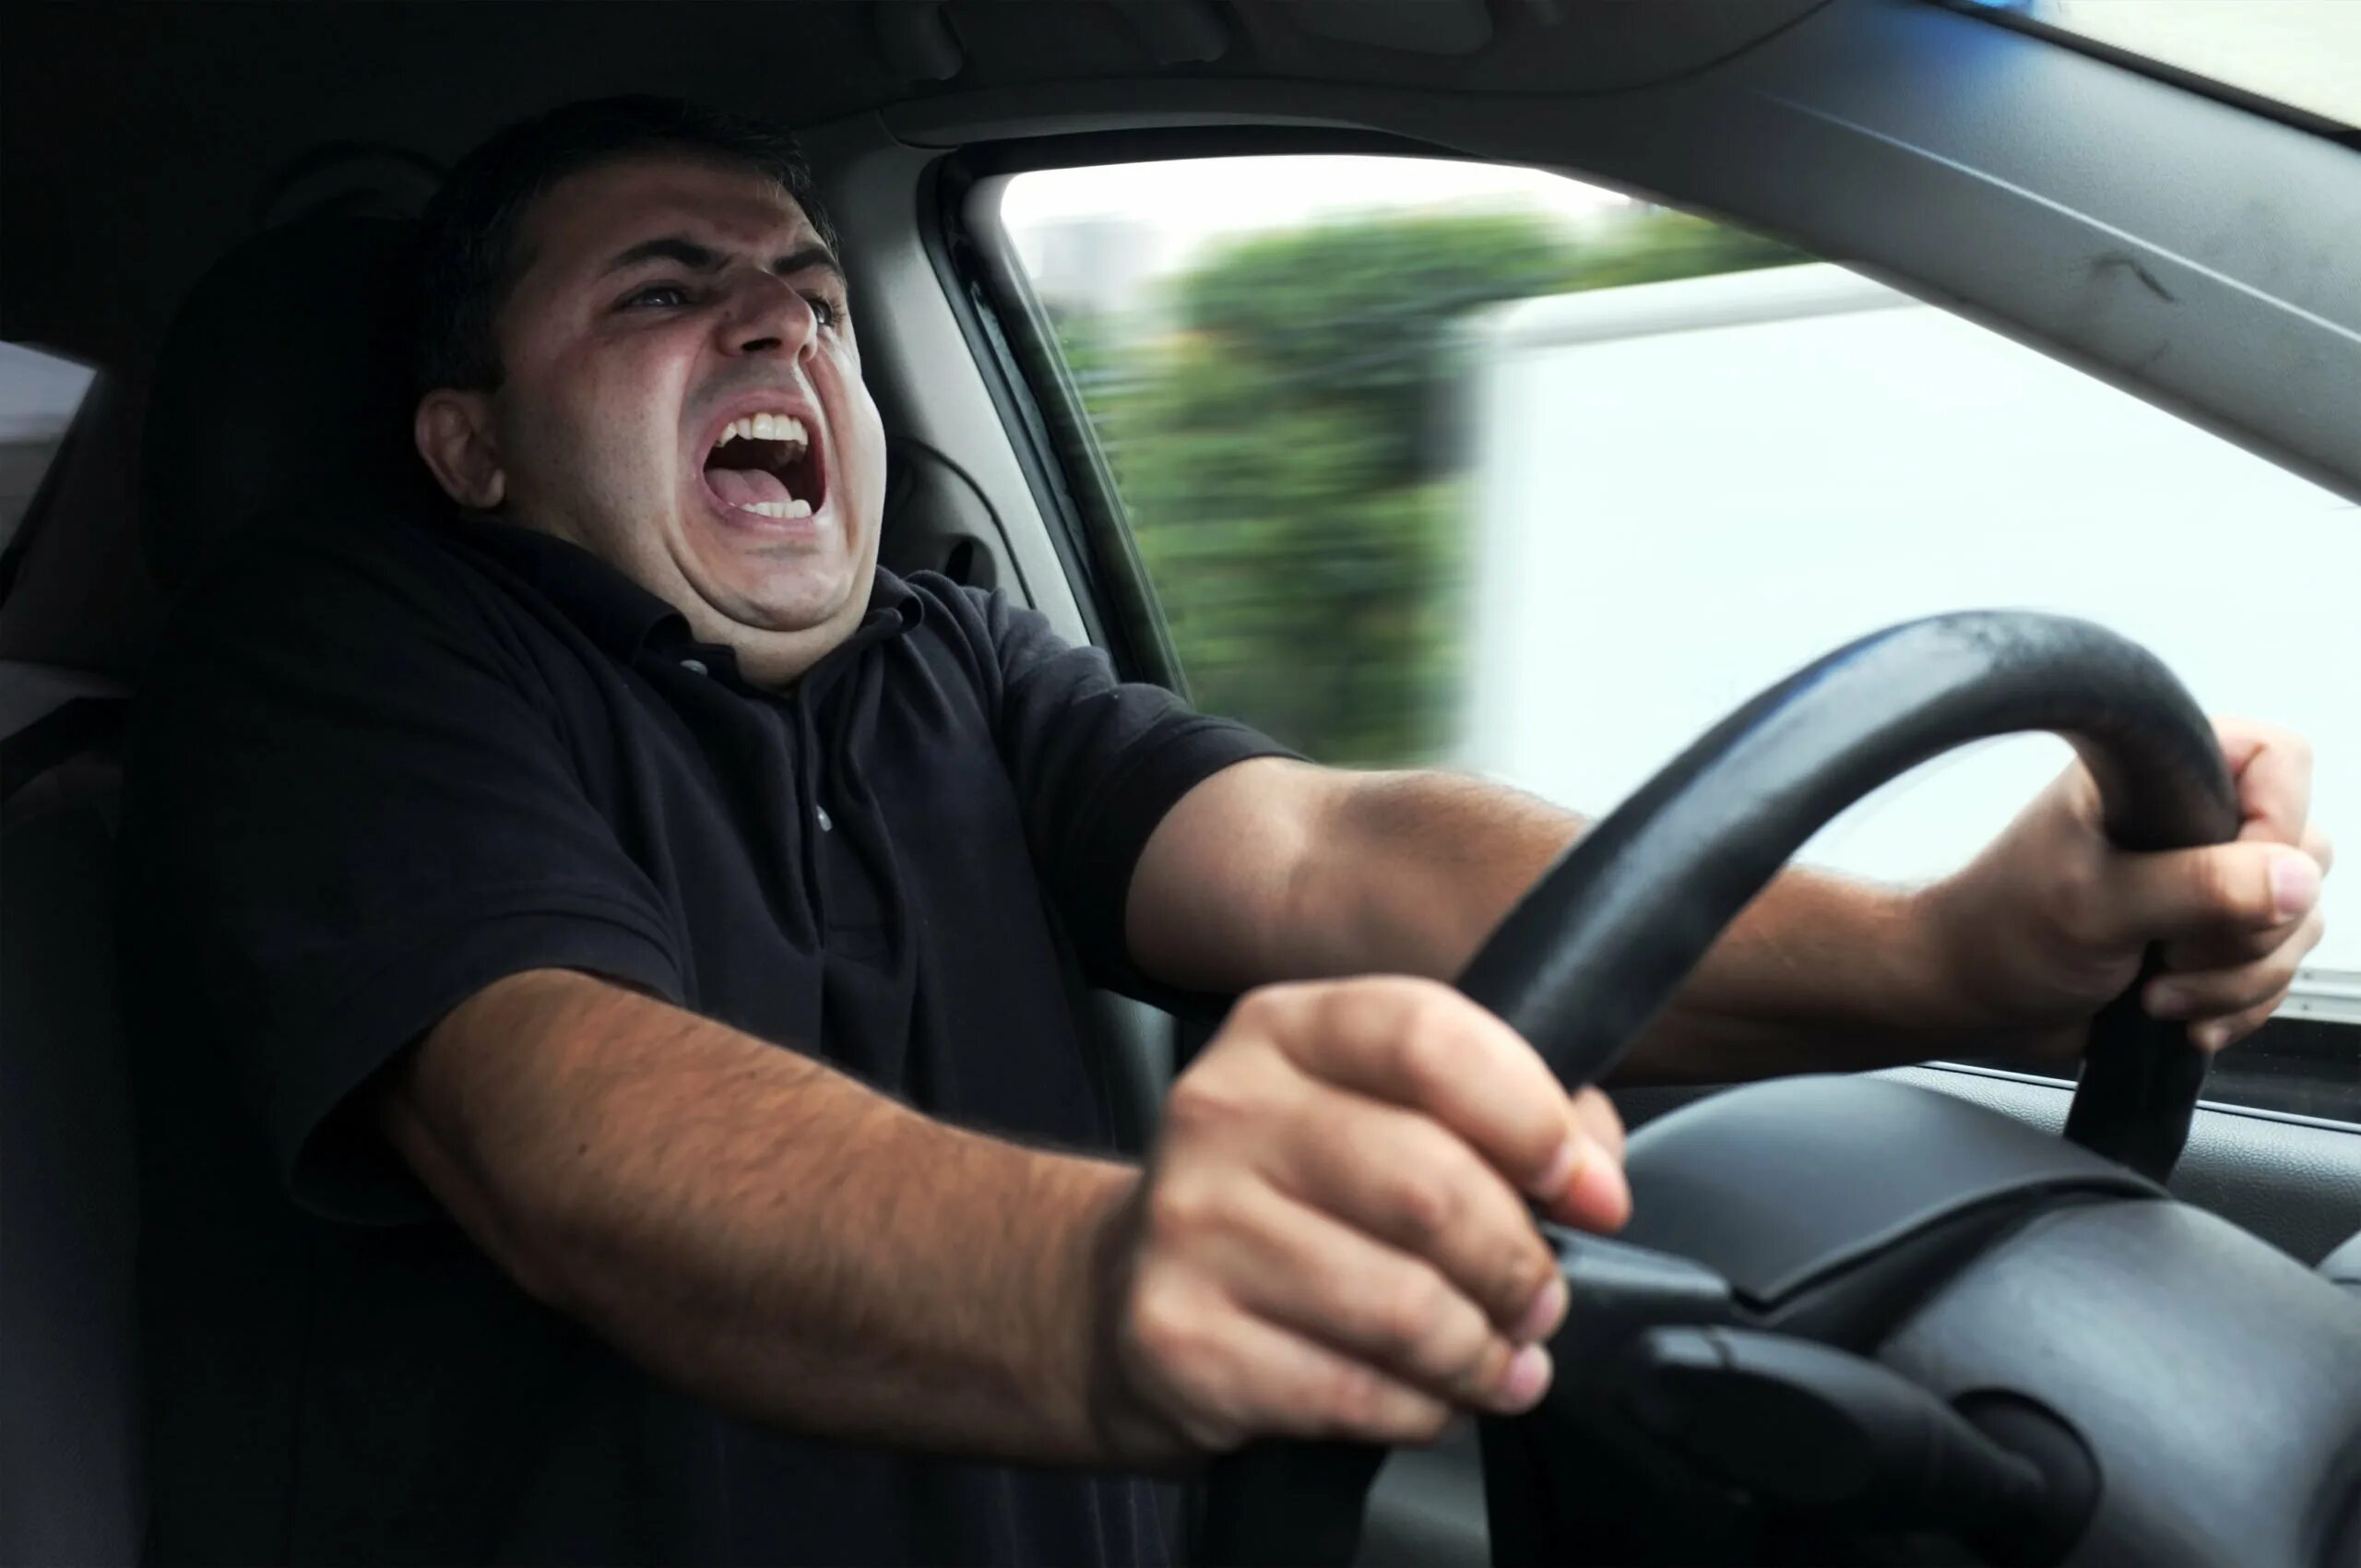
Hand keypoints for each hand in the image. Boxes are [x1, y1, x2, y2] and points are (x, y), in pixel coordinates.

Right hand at [1090, 976, 1626, 1463]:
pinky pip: (1353, 1393)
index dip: (1534, 1118)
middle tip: (1540, 1301)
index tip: (1588, 1190)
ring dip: (1481, 1353)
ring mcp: (1189, 1224)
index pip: (1428, 1038)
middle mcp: (1221, 1109)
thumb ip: (1500, 1110)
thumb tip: (1594, 1173)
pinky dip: (1420, 1411)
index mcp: (1282, 1029)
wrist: (1123, 1294)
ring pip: (1404, 1306)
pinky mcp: (1178, 1336)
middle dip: (1520, 1266)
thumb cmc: (1288, 1199)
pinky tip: (1423, 1398)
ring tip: (1494, 1359)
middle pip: (1430, 1185)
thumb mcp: (1375, 1110)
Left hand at [1926, 717, 2330, 1062]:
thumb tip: (2297, 878)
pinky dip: (2236, 1006)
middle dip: (2250, 928)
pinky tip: (2176, 1019)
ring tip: (2155, 992)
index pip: (2281, 761)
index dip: (2275, 828)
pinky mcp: (2207, 941)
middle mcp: (2193, 820)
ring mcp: (2206, 883)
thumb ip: (2199, 886)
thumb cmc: (2001, 932)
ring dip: (2236, 979)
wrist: (1968, 998)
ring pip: (2296, 924)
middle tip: (2170, 950)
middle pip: (2304, 855)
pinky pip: (2275, 973)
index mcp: (2160, 774)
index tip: (2228, 886)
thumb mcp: (2097, 904)